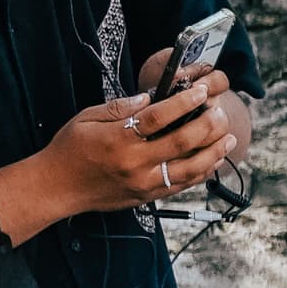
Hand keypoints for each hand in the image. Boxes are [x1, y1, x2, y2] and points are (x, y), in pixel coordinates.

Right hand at [17, 88, 231, 218]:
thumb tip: (149, 98)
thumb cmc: (70, 149)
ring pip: (191, 168)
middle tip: (220, 112)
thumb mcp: (87, 118)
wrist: (58, 187)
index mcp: (118, 139)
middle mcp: (134, 162)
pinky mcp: (148, 196)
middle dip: (208, 124)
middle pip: (183, 142)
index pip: (158, 117)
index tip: (200, 91)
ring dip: (214, 151)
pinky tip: (214, 159)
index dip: (184, 102)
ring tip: (228, 136)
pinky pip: (183, 185)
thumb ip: (119, 107)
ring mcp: (144, 182)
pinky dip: (203, 172)